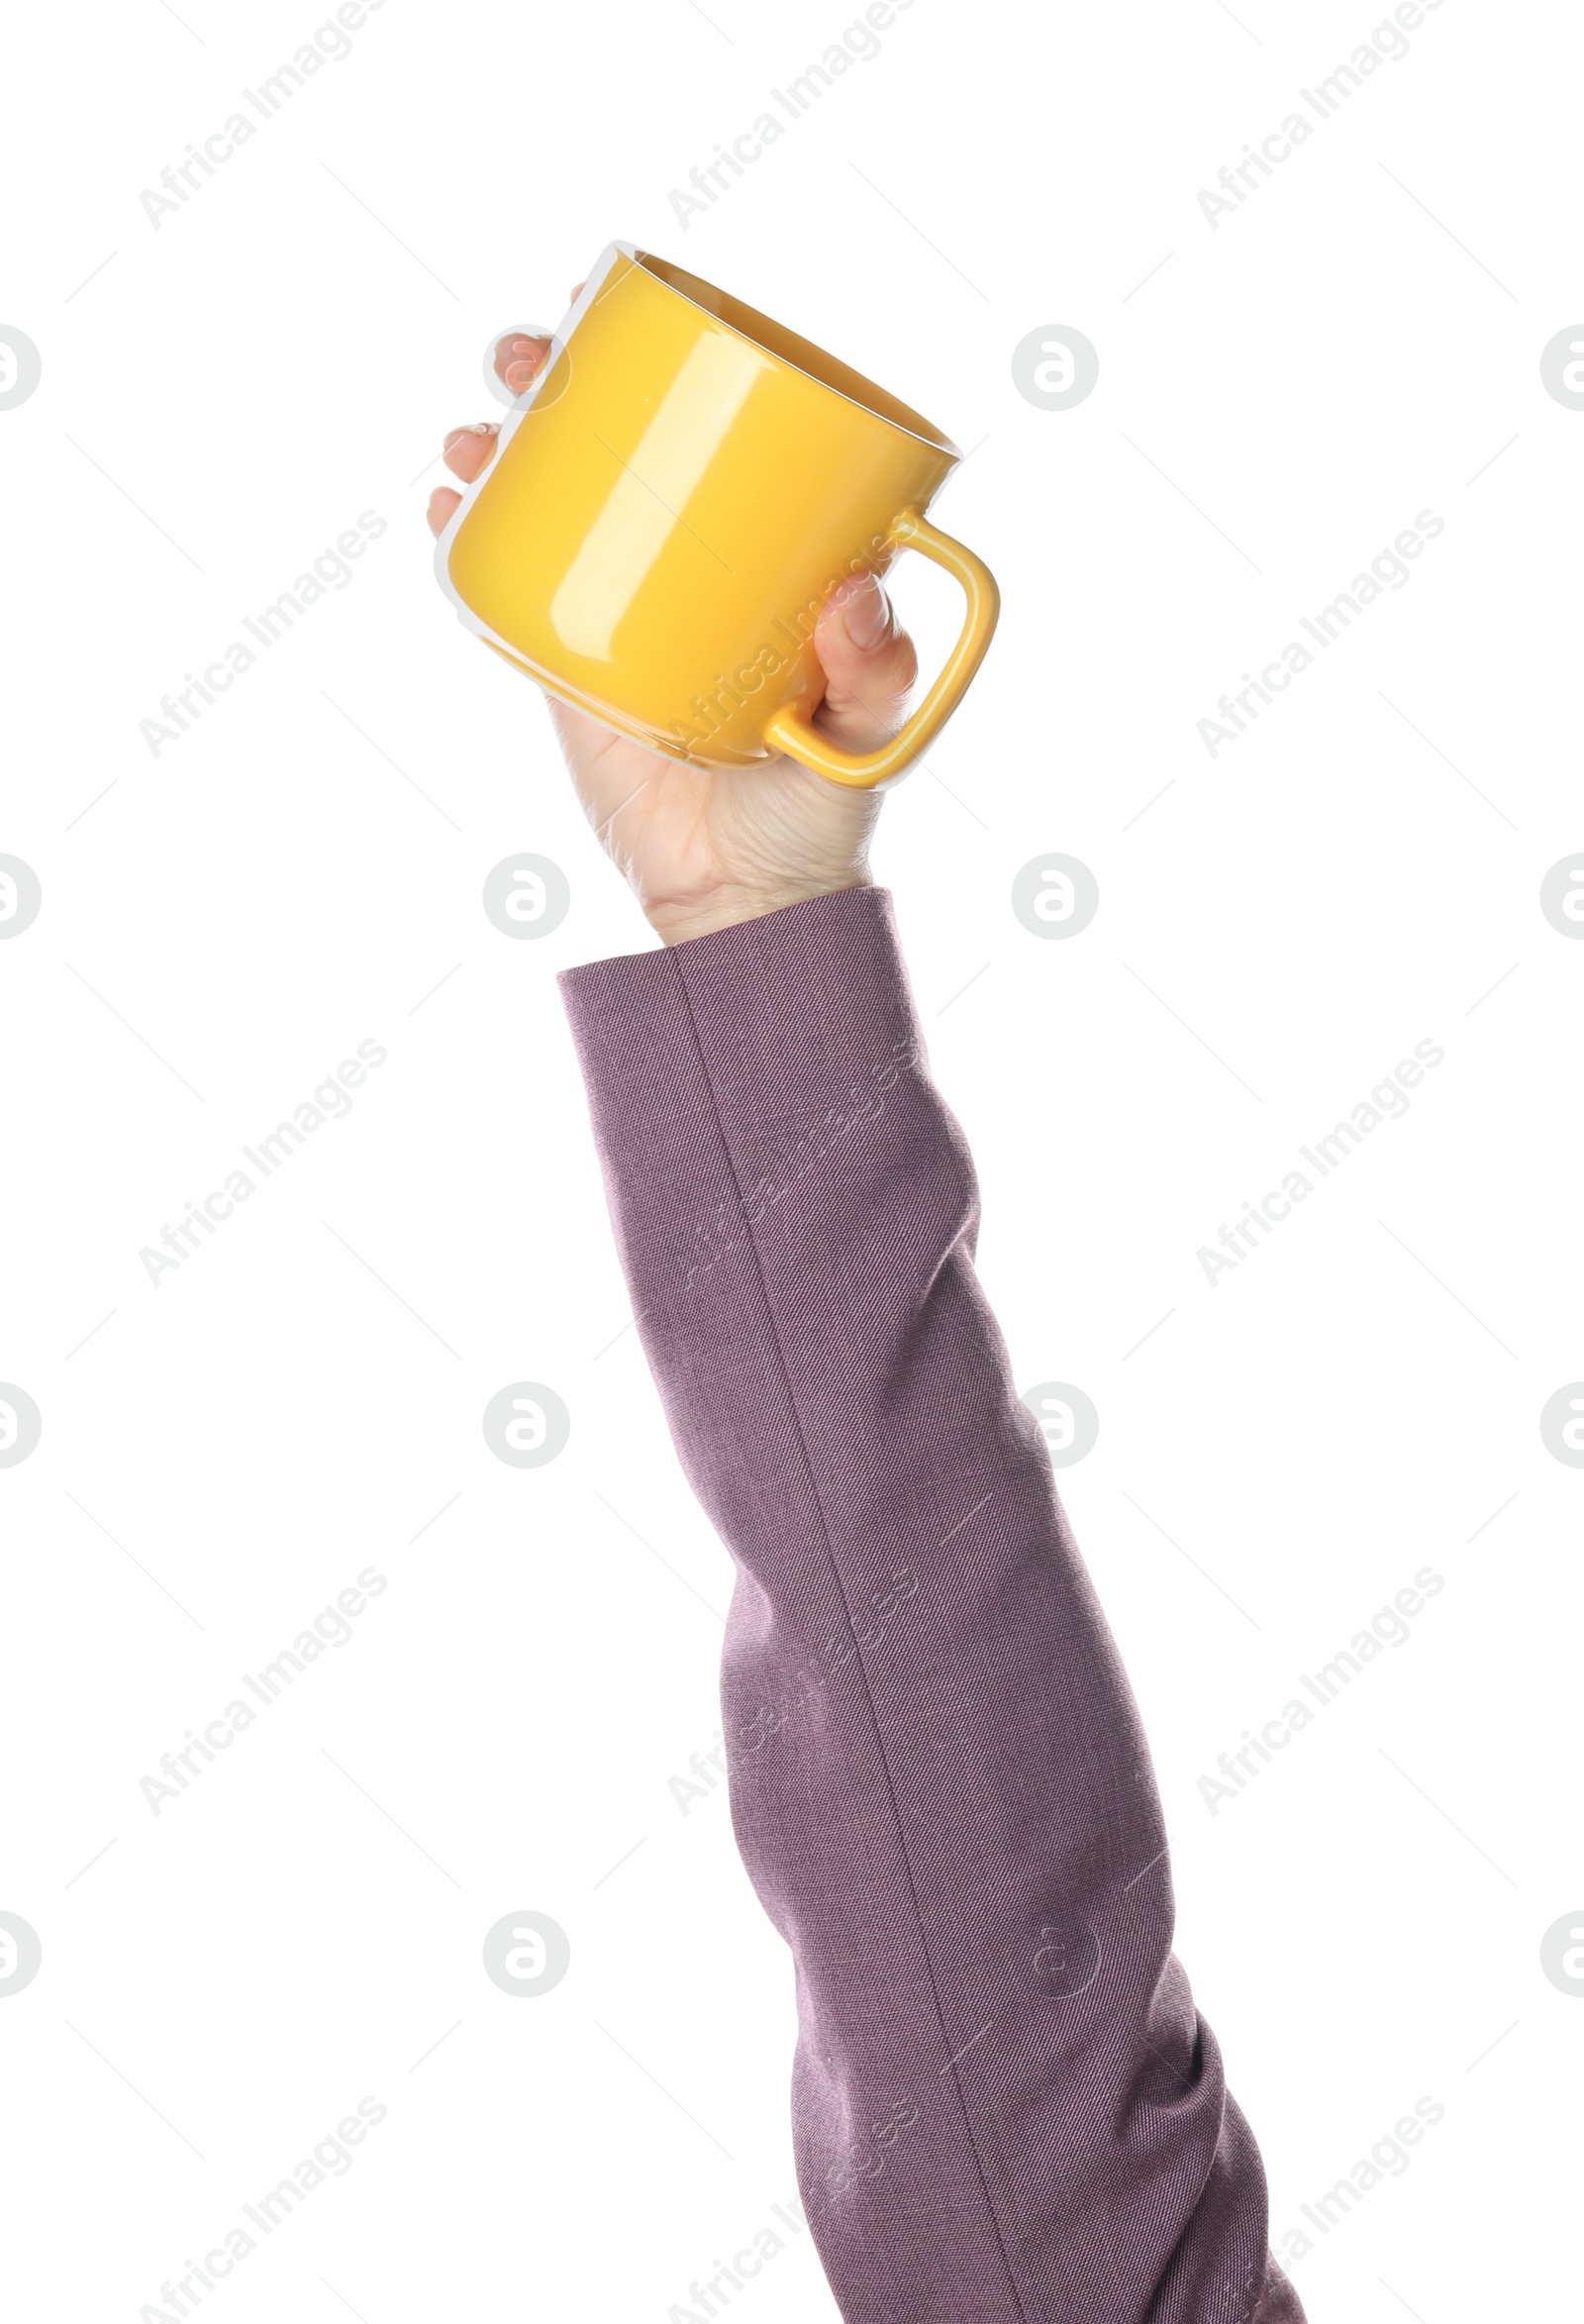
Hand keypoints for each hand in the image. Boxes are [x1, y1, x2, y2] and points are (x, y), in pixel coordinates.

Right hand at [427, 316, 921, 945]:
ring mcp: (622, 602)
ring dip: (500, 446)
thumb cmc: (816, 811)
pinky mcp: (567, 659)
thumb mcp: (864, 737)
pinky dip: (471, 538)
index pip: (721, 426)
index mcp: (767, 550)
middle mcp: (689, 558)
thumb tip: (853, 589)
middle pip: (615, 438)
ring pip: (552, 497)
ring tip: (471, 437)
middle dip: (561, 379)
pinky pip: (512, 584)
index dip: (672, 354)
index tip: (629, 311)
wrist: (736, 899)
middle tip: (527, 360)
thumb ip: (876, 670)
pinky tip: (446, 509)